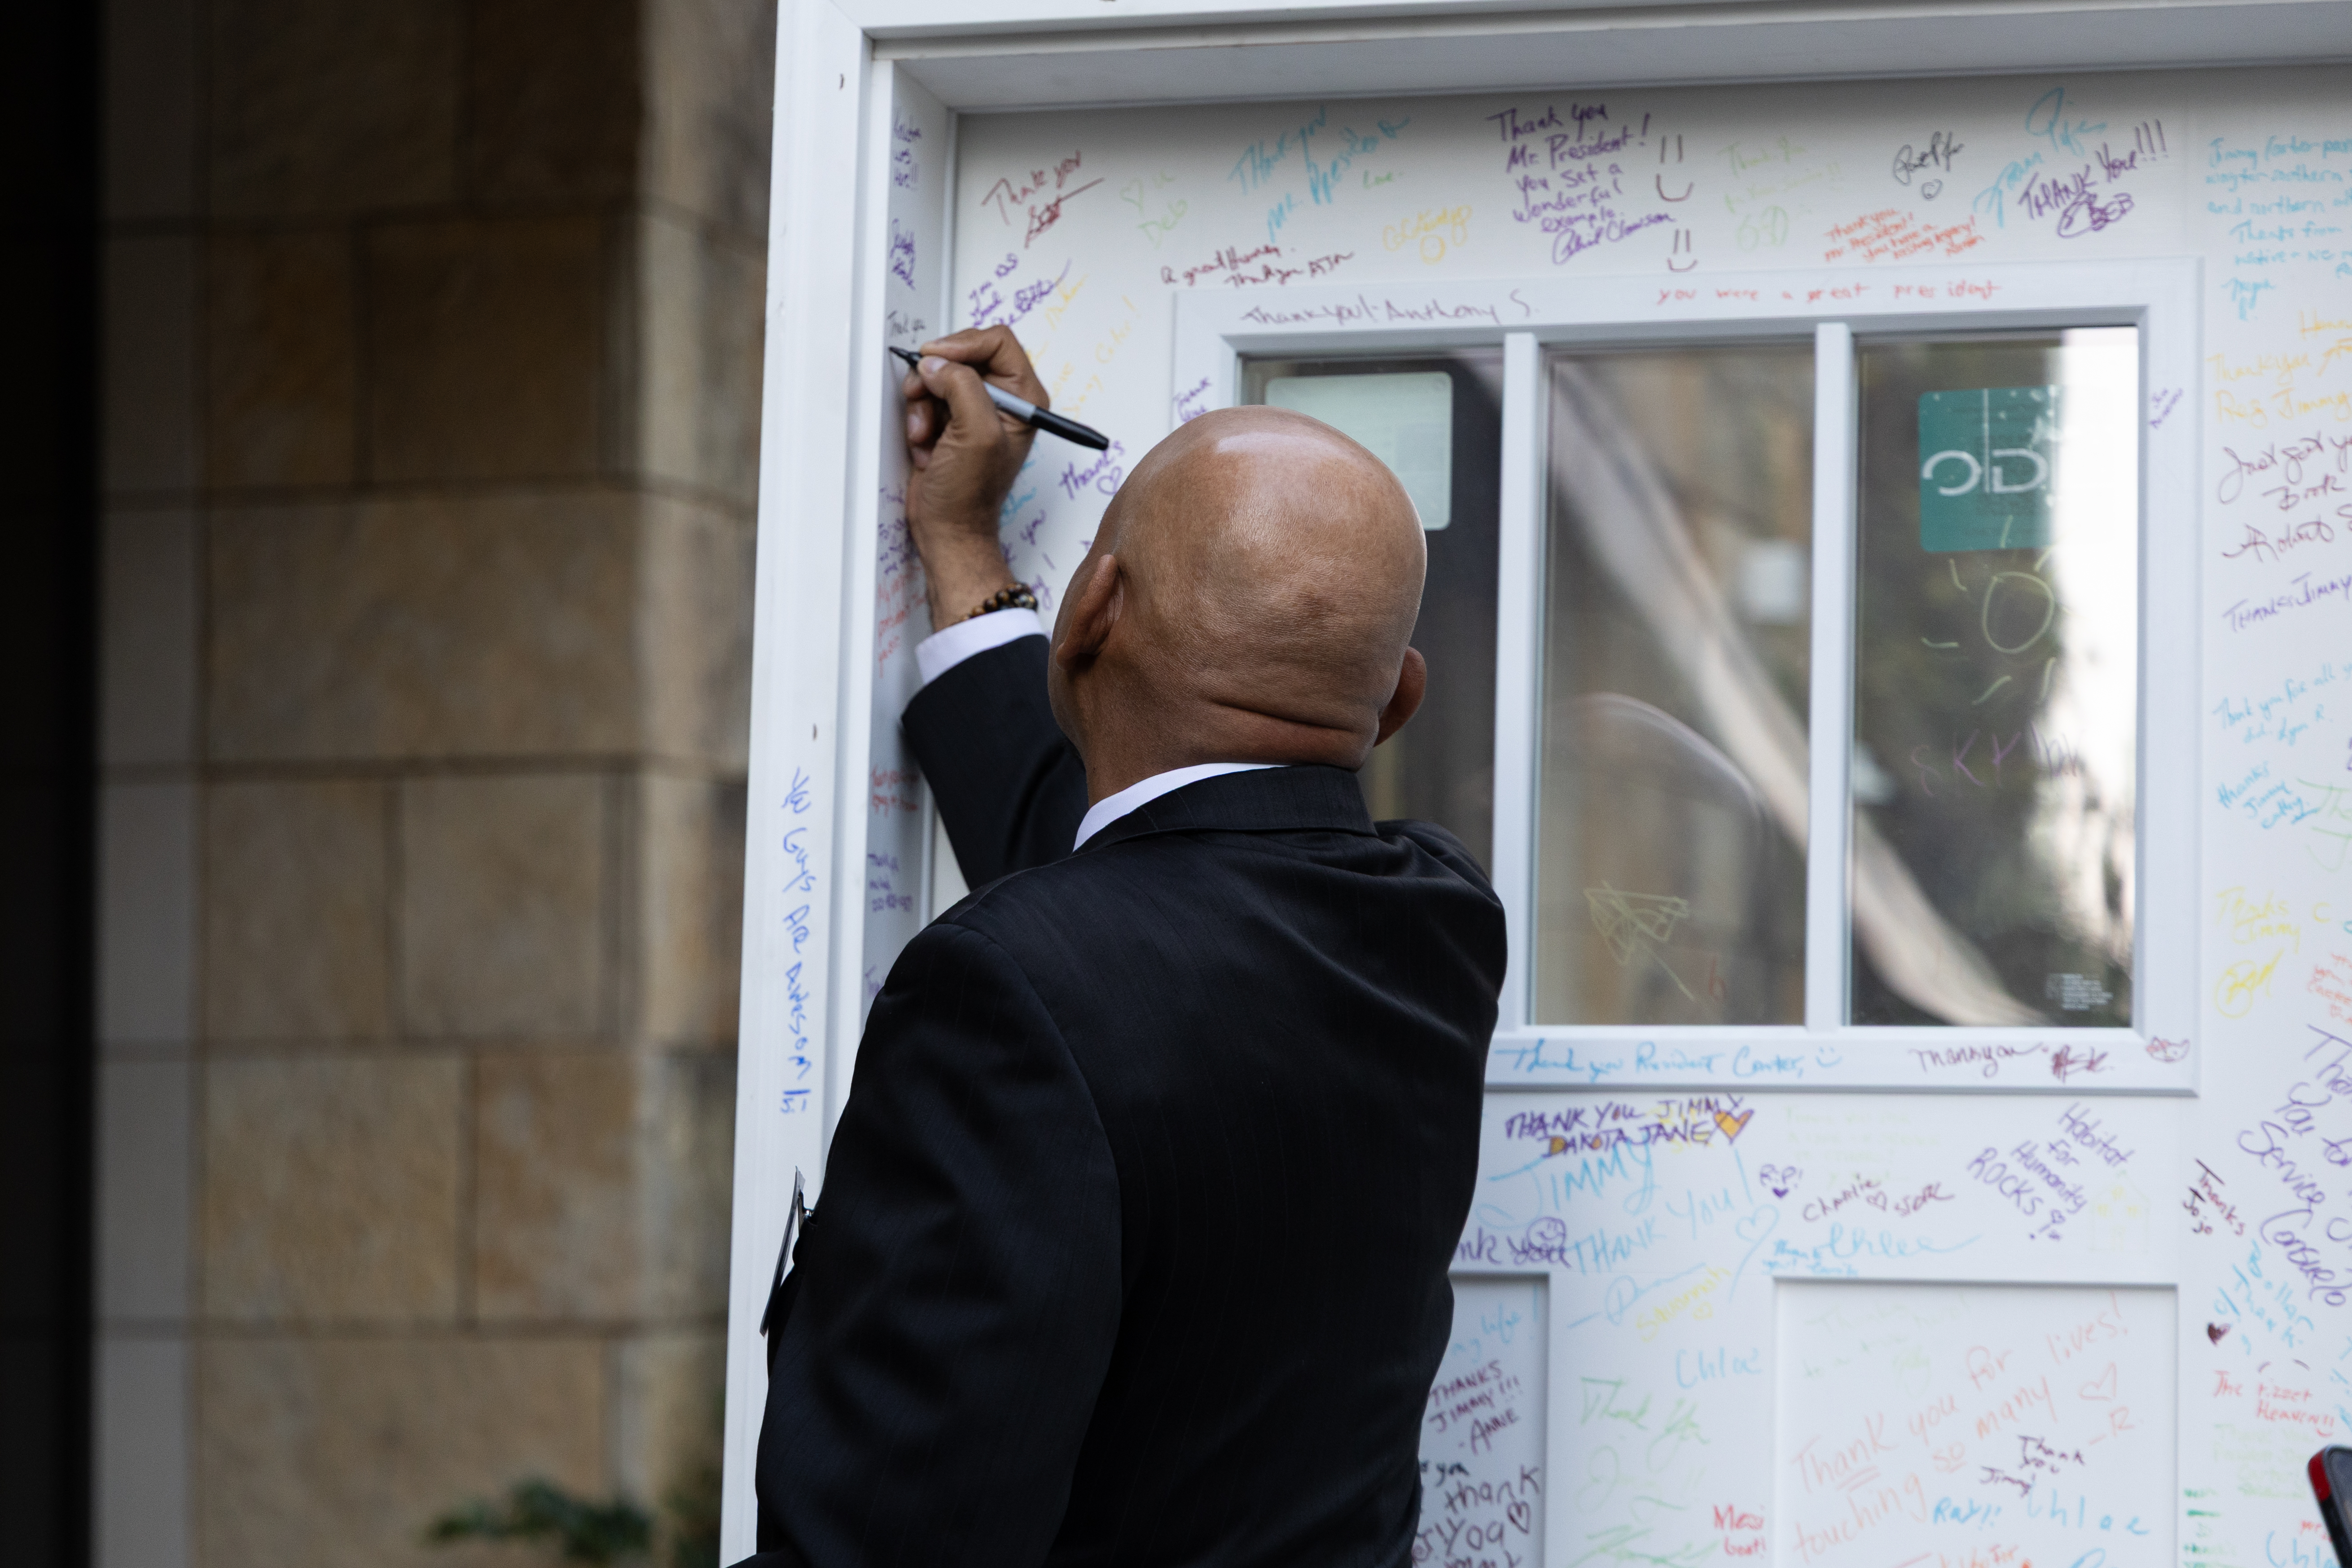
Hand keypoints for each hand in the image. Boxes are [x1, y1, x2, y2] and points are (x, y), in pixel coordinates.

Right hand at [903, 326, 1046, 626]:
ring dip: (923, 403)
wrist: (947, 528)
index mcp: (1024, 397)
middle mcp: (1002, 399)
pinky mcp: (949, 421)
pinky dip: (918, 419)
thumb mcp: (976, 434)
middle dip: (936, 377)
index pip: (997, 341)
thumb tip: (936, 363)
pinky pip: (926, 398)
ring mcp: (973, 409)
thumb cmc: (970, 495)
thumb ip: (962, 386)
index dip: (963, 344)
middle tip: (923, 396)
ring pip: (938, 376)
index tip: (936, 359)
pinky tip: (925, 445)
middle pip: (962, 354)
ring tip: (927, 434)